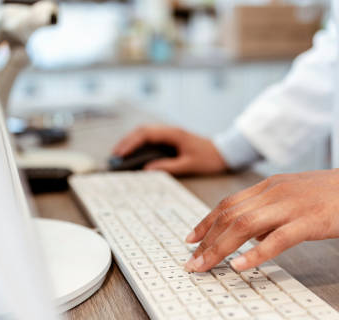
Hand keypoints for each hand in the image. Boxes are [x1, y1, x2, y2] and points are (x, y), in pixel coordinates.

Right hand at [112, 125, 227, 174]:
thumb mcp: (189, 165)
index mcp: (174, 134)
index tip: (120, 154)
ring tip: (119, 156)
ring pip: (145, 133)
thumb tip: (147, 169)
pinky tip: (133, 155)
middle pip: (142, 131)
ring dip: (131, 142)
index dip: (131, 143)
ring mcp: (170, 134)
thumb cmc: (209, 158)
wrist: (225, 152)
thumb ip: (168, 166)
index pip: (146, 134)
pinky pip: (151, 138)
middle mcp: (170, 131)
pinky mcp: (171, 139)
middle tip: (114, 156)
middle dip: (126, 142)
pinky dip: (139, 145)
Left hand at [184, 156, 338, 271]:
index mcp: (272, 186)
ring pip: (244, 225)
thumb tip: (252, 234)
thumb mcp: (299, 196)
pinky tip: (239, 267)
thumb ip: (274, 212)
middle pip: (229, 215)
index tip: (190, 239)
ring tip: (203, 267)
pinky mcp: (312, 221)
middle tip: (190, 262)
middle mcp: (276, 192)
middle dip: (205, 240)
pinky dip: (254, 254)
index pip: (229, 203)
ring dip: (219, 248)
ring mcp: (293, 205)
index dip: (206, 222)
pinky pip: (277, 239)